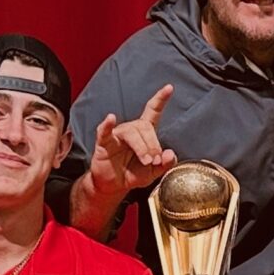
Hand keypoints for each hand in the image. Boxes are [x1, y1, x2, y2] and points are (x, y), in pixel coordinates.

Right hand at [88, 84, 177, 200]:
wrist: (113, 187)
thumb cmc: (132, 174)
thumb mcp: (153, 172)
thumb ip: (165, 164)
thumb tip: (170, 154)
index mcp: (144, 133)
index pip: (152, 112)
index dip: (160, 99)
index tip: (169, 88)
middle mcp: (130, 130)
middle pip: (144, 126)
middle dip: (153, 145)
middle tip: (154, 161)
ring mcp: (117, 135)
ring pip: (131, 132)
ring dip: (141, 147)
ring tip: (145, 161)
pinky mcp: (104, 143)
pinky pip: (105, 132)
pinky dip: (108, 124)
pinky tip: (110, 118)